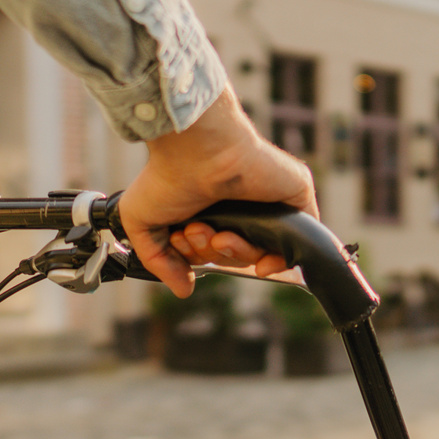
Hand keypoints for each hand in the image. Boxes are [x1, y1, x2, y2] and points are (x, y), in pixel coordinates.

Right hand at [113, 87, 318, 295]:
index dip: (197, 255)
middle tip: (196, 230)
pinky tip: (261, 265)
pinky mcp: (293, 196)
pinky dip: (280, 260)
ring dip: (236, 254)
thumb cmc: (165, 175)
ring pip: (261, 251)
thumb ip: (159, 262)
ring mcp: (267, 202)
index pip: (211, 251)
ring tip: (216, 234)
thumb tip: (184, 290)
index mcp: (208, 209)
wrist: (195, 148)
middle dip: (212, 253)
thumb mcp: (141, 224)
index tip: (181, 238)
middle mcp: (238, 206)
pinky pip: (297, 242)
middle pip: (235, 255)